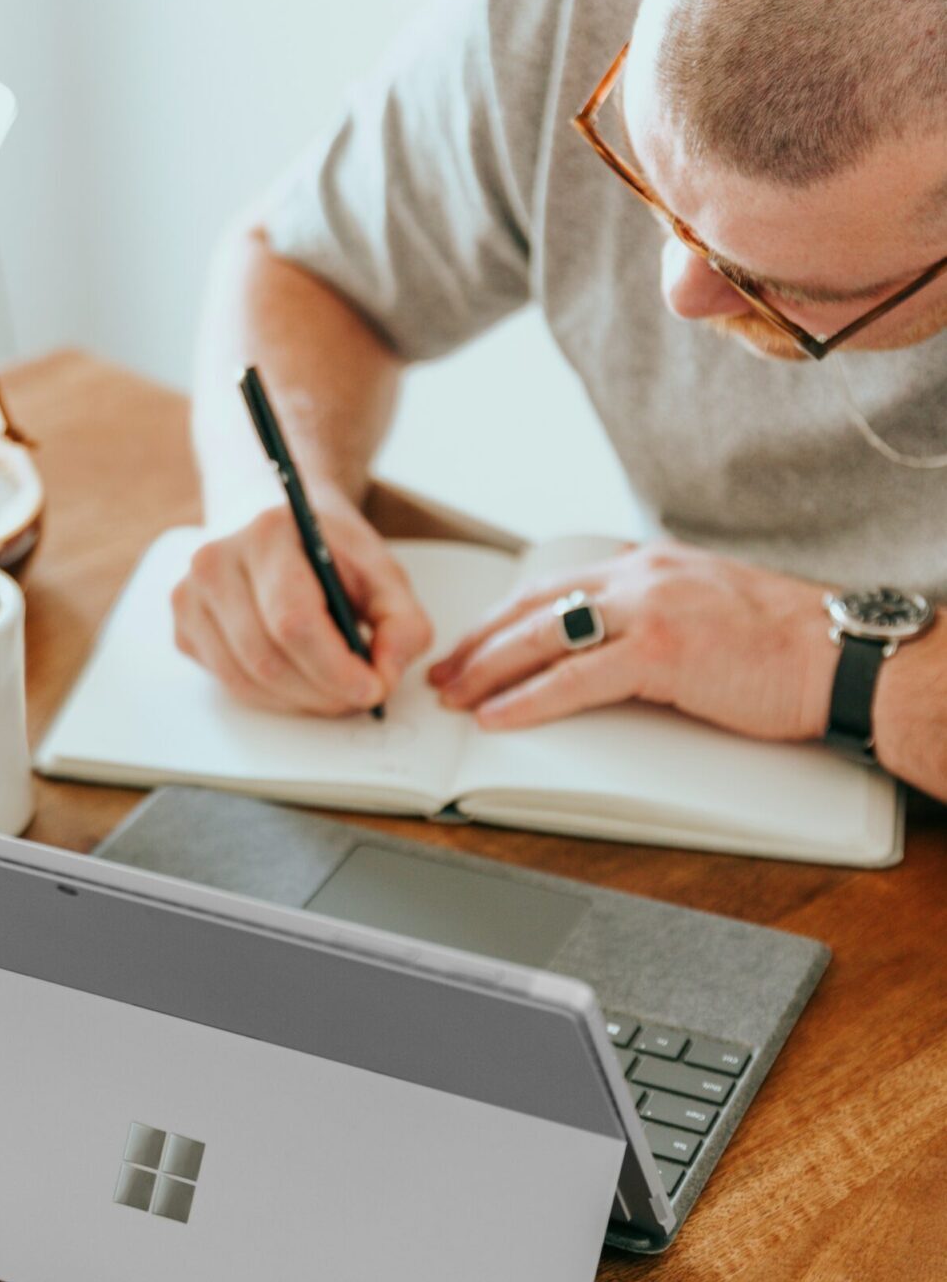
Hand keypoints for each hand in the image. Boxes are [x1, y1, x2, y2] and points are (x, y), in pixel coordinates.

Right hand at [171, 502, 433, 713]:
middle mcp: (216, 561)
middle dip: (323, 693)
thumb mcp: (384, 575)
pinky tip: (299, 675)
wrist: (281, 532)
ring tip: (334, 689)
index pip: (294, 622)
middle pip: (268, 659)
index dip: (336, 669)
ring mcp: (190, 596)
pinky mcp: (184, 629)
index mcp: (268, 534)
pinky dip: (273, 696)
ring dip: (300, 700)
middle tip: (361, 696)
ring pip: (246, 681)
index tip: (374, 689)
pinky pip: (230, 685)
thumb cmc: (332, 555)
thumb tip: (386, 674)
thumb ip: (402, 623)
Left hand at [428, 541, 839, 740]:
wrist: (840, 655)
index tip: (472, 643)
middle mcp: (640, 576)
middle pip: (533, 606)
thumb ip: (651, 615)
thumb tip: (603, 647)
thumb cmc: (783, 643)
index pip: (553, 586)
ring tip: (454, 696)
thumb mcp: (703, 608)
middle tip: (442, 673)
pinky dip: (528, 699)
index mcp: (648, 565)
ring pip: (542, 636)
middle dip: (480, 643)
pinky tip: (497, 716)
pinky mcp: (661, 651)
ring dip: (488, 670)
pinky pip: (574, 678)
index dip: (504, 618)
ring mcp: (649, 609)